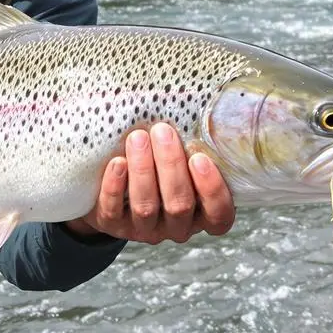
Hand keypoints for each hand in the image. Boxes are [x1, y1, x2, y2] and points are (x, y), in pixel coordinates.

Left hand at [66, 122, 235, 243]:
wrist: (115, 187)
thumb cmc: (160, 164)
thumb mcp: (182, 157)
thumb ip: (193, 144)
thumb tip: (197, 102)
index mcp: (202, 212)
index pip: (219, 213)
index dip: (212, 190)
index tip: (200, 158)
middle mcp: (176, 226)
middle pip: (179, 205)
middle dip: (171, 166)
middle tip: (162, 131)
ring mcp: (144, 229)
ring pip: (146, 208)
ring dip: (143, 171)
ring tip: (138, 138)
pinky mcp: (113, 226)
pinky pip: (113, 211)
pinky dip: (115, 186)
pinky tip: (117, 163)